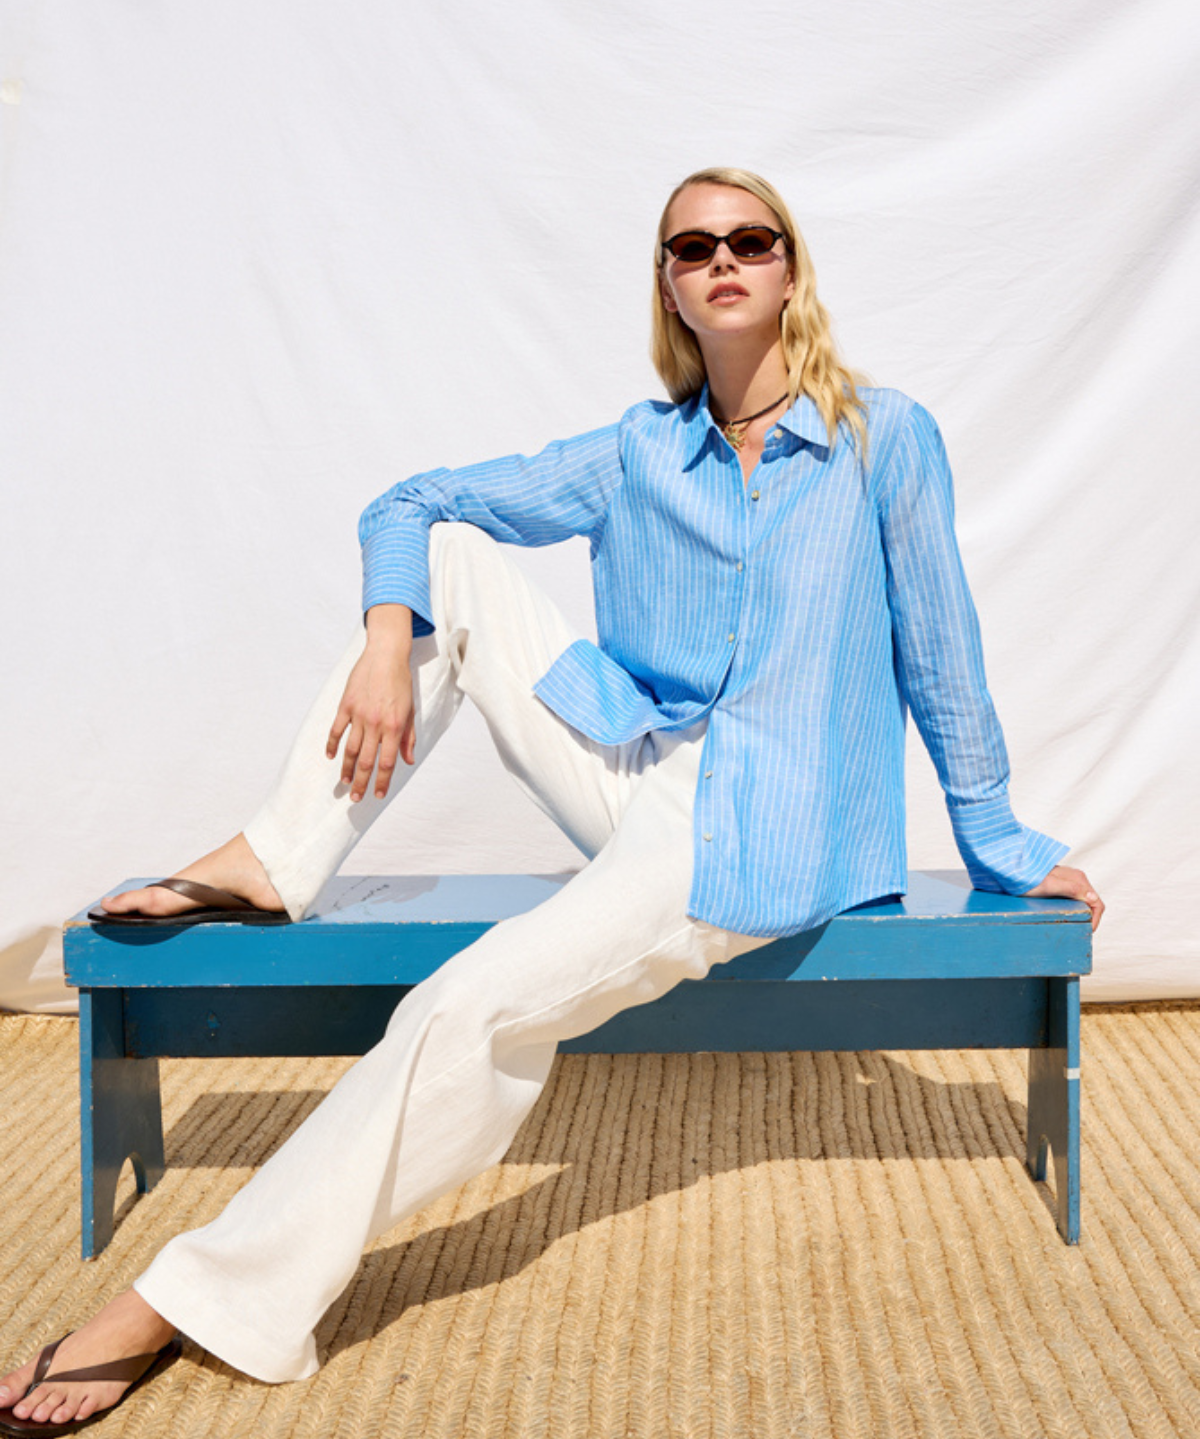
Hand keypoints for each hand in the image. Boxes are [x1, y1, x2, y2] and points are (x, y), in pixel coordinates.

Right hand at [326, 606, 415, 801]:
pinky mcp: (346, 705)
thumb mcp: (410, 710)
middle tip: (356, 798)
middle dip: (361, 782)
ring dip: (347, 769)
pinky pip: (337, 729)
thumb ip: (408, 737)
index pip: (387, 761)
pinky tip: (332, 757)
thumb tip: (407, 760)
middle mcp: (376, 723)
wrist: (386, 655)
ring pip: (350, 749)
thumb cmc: (401, 683)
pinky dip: (333, 745)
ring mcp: (359, 714)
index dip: (382, 780)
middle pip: (366, 760)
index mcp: (394, 726)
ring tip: (345, 783)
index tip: (377, 795)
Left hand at [1022, 864, 1103, 931]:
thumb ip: (1072, 889)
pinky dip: (1074, 908)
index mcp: (1078, 879)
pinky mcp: (1061, 885)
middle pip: (1092, 903)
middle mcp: (1077, 879)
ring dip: (1082, 913)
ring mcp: (1070, 881)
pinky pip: (1074, 899)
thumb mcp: (1049, 886)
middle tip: (1079, 930)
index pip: (1097, 903)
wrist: (1012, 873)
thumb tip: (1093, 898)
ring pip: (1084, 901)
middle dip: (1089, 918)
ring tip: (1073, 924)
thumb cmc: (1028, 880)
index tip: (1087, 931)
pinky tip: (1065, 914)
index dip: (1095, 920)